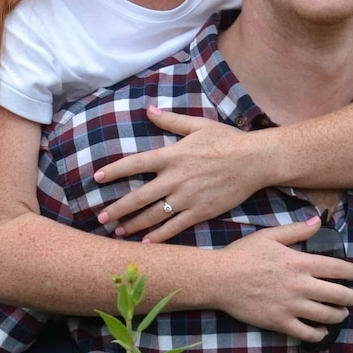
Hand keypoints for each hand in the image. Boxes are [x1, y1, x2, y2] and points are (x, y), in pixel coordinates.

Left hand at [93, 109, 273, 238]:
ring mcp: (187, 198)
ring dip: (133, 225)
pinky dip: (159, 236)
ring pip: (154, 215)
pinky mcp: (200, 212)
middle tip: (100, 218)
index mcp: (172, 156)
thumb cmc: (227, 140)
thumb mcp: (198, 125)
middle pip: (139, 197)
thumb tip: (149, 110)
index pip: (135, 164)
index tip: (97, 178)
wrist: (255, 161)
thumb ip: (171, 121)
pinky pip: (175, 227)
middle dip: (117, 209)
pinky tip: (146, 242)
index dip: (115, 171)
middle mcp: (175, 179)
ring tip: (117, 231)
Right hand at [215, 216, 352, 341]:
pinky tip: (321, 330)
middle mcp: (300, 285)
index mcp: (300, 263)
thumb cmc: (243, 254)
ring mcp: (291, 306)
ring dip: (339, 315)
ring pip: (327, 315)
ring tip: (340, 313)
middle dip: (351, 297)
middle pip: (339, 295)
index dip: (351, 272)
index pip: (337, 269)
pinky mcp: (280, 322)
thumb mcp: (270, 235)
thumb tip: (318, 222)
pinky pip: (307, 333)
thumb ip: (297, 230)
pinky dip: (319, 333)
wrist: (220, 278)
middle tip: (351, 297)